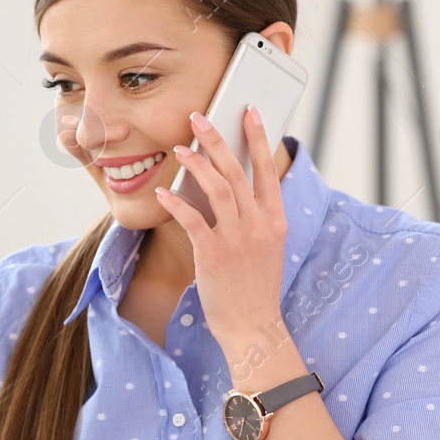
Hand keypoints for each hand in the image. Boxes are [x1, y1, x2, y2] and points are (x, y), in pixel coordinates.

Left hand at [152, 106, 287, 351]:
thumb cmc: (255, 287)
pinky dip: (177, 203)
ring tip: (181, 147)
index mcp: (276, 221)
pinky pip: (192, 220)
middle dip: (218, 140)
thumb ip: (255, 219)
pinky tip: (163, 192)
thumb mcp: (267, 248)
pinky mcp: (214, 254)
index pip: (268, 171)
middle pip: (238, 172)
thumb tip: (232, 190)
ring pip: (218, 189)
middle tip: (200, 117)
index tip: (250, 113)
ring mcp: (238, 239)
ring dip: (198, 164)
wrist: (253, 326)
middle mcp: (259, 225)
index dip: (259, 139)